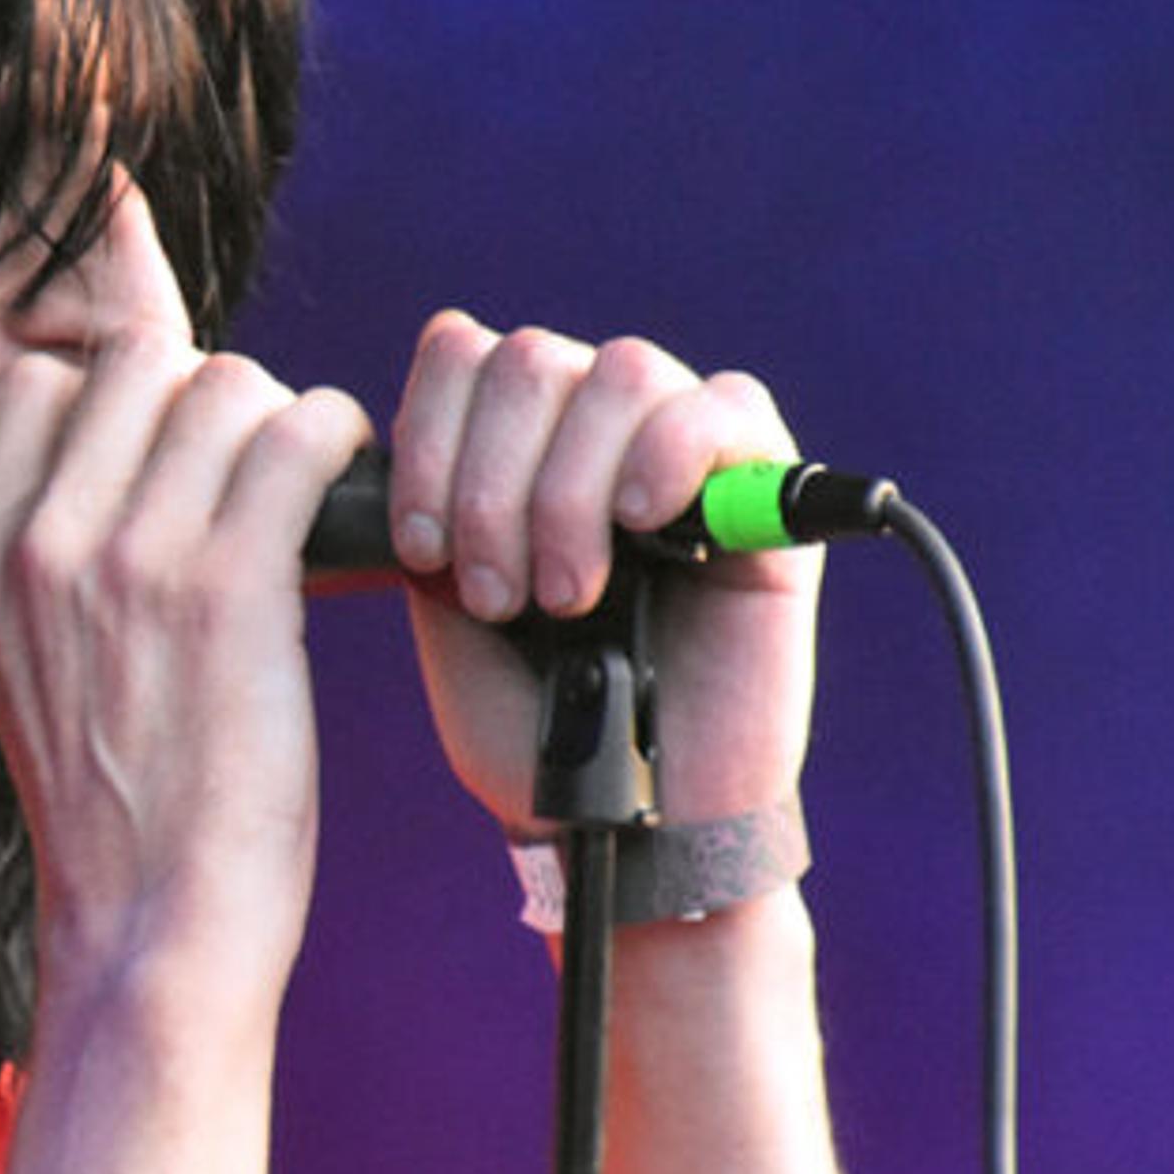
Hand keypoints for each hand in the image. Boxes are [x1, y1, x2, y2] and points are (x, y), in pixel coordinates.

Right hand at [0, 326, 371, 1004]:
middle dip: (206, 395)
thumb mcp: (33, 670)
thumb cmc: (119, 811)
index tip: (173, 451)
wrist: (152, 930)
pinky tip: (348, 487)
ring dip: (280, 419)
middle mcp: (39, 546)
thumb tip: (135, 460)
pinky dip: (338, 442)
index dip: (121, 397)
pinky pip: (297, 439)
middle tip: (250, 466)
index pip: (40, 387)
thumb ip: (56, 563)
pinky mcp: (228, 588)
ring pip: (225, 387)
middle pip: (137, 365)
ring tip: (305, 481)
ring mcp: (129, 560)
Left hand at [386, 311, 820, 836]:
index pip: (460, 353)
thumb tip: (405, 428)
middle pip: (532, 359)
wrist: (622, 820)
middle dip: (494, 483)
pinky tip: (643, 524)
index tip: (418, 550)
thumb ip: (435, 511)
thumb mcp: (447, 610)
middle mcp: (594, 430)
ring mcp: (683, 452)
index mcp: (511, 445)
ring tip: (568, 593)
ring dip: (572, 488)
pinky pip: (728, 406)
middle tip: (498, 597)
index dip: (428, 436)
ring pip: (623, 373)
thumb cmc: (533, 726)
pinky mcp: (768, 493)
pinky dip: (673, 452)